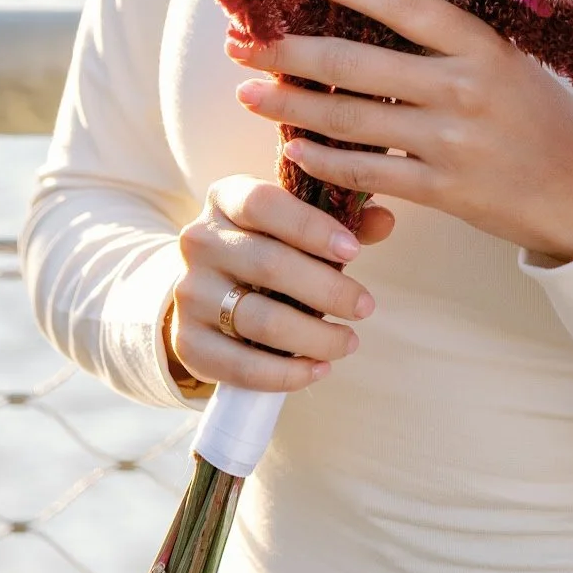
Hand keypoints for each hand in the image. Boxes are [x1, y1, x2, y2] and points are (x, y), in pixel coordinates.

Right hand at [166, 172, 394, 394]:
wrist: (203, 290)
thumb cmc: (264, 247)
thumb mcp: (293, 224)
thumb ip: (342, 220)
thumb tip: (384, 220)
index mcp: (225, 199)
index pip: (265, 204)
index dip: (312, 227)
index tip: (354, 252)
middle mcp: (199, 241)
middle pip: (269, 265)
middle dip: (328, 289)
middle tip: (366, 306)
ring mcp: (189, 293)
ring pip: (261, 320)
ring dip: (315, 336)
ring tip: (349, 341)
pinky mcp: (188, 343)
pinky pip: (242, 366)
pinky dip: (287, 373)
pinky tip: (318, 369)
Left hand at [226, 0, 572, 264]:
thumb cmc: (539, 113)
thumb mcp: (503, 59)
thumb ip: (444, 41)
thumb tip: (367, 12)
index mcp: (478, 42)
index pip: (397, 1)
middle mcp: (461, 86)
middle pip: (355, 65)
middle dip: (289, 54)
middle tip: (245, 46)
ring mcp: (451, 141)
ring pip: (350, 121)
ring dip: (291, 108)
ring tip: (251, 95)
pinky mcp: (443, 191)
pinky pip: (368, 173)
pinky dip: (325, 161)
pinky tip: (296, 149)